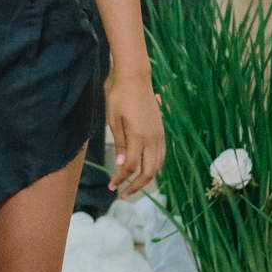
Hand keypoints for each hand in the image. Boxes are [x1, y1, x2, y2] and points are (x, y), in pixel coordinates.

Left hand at [106, 74, 164, 198]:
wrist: (135, 77)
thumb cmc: (119, 96)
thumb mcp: (113, 120)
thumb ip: (120, 144)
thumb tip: (122, 166)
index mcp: (139, 137)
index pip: (131, 167)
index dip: (121, 179)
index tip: (111, 186)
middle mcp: (153, 138)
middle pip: (149, 171)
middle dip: (136, 186)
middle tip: (123, 194)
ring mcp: (159, 134)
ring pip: (158, 165)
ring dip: (147, 178)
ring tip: (133, 186)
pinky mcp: (161, 130)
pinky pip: (161, 154)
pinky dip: (154, 166)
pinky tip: (145, 169)